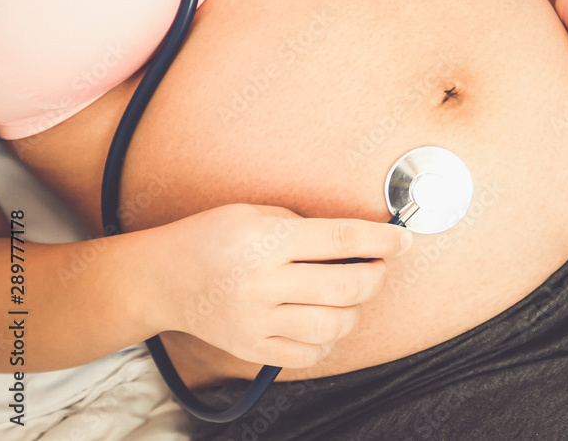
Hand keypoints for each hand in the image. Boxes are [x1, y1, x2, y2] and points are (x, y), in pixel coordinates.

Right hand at [153, 204, 411, 368]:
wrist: (164, 278)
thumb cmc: (214, 237)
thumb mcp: (257, 213)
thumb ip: (307, 226)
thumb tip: (362, 241)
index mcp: (267, 240)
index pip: (341, 239)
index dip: (381, 240)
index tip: (403, 241)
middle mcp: (263, 282)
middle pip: (347, 286)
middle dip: (376, 275)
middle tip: (378, 265)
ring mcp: (257, 320)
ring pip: (335, 324)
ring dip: (356, 309)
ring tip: (350, 293)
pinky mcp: (252, 348)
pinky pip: (310, 353)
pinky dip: (329, 338)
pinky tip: (325, 319)